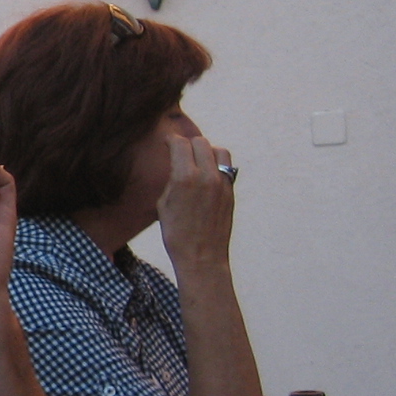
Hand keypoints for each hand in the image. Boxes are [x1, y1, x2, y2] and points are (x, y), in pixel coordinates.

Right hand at [155, 135, 234, 271]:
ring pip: (219, 151)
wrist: (202, 256)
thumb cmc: (176, 234)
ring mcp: (222, 183)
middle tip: (179, 150)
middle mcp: (207, 176)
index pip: (180, 144)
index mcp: (185, 178)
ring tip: (197, 159)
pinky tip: (207, 174)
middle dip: (188, 143)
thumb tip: (177, 167)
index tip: (167, 141)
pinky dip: (216, 165)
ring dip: (206, 150)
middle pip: (201, 143)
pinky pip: (226, 167)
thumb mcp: (164, 204)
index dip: (171, 139)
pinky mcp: (231, 192)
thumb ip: (173, 180)